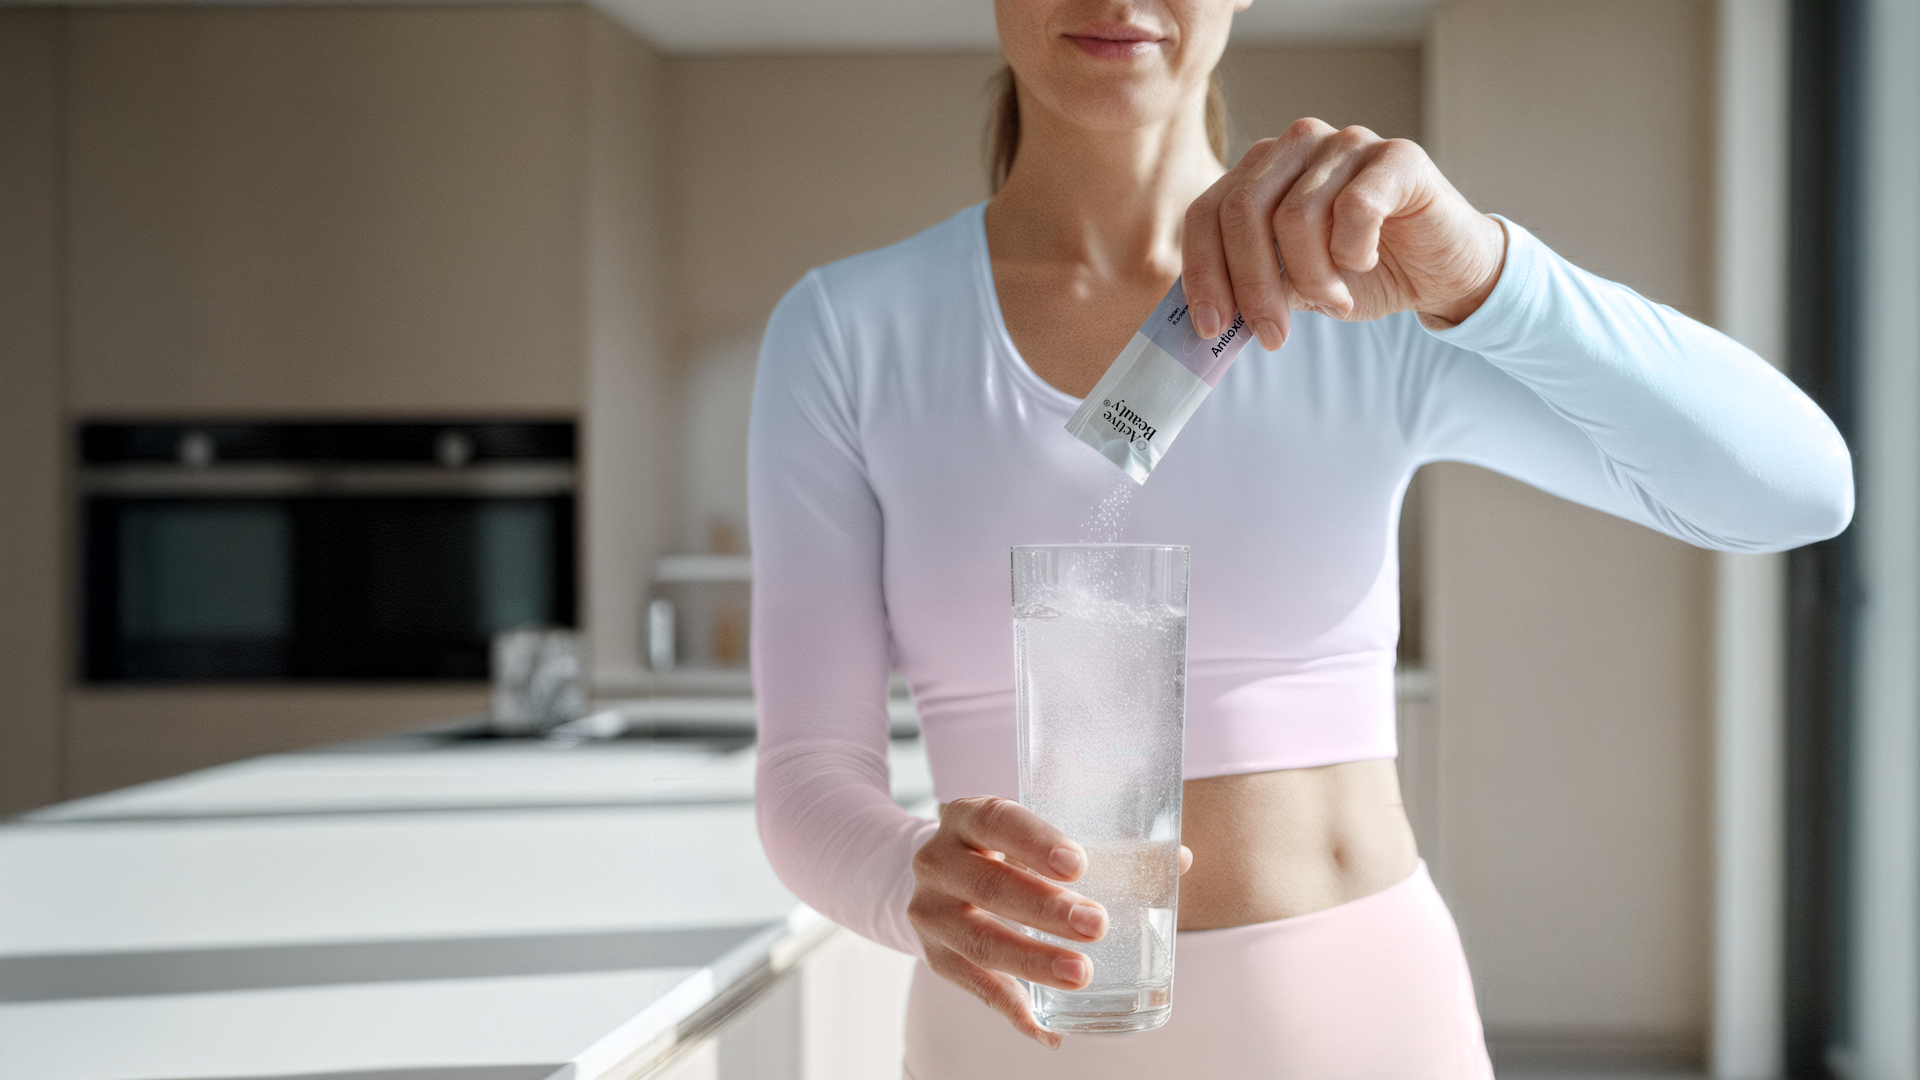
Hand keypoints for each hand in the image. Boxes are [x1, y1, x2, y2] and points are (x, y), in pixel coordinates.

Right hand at [908, 796, 1192, 1046]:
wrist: (939, 878)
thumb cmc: (1005, 852)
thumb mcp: (1033, 837)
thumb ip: (1102, 847)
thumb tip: (1179, 860)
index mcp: (967, 818)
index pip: (997, 820)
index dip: (1035, 841)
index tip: (1077, 864)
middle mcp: (938, 861)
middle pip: (989, 886)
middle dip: (1045, 909)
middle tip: (1096, 925)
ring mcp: (931, 912)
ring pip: (979, 941)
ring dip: (1032, 962)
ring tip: (1080, 974)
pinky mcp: (936, 957)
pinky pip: (976, 989)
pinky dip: (1016, 1009)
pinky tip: (1049, 1028)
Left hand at [1181, 117, 1507, 349]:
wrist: (1440, 271)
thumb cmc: (1361, 273)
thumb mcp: (1293, 286)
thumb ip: (1252, 285)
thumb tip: (1211, 316)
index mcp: (1259, 169)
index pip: (1206, 212)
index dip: (1203, 272)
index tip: (1213, 327)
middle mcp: (1297, 143)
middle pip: (1242, 211)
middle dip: (1252, 285)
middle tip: (1272, 335)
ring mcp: (1346, 142)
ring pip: (1296, 216)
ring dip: (1312, 278)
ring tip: (1335, 298)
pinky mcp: (1397, 157)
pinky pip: (1355, 208)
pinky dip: (1354, 251)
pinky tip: (1366, 262)